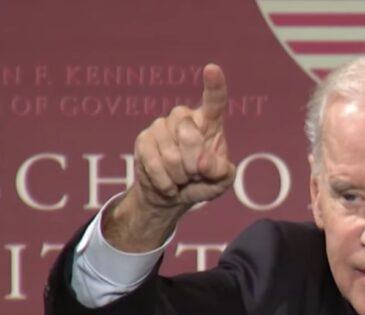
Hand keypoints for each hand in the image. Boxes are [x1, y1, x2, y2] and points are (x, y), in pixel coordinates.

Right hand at [132, 64, 235, 209]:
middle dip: (193, 164)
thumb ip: (221, 172)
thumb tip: (202, 161)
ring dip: (179, 176)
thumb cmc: (202, 183)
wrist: (173, 195)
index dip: (214, 85)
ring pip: (171, 154)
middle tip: (194, 175)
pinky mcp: (144, 139)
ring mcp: (161, 126)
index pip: (214, 100)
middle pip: (189, 135)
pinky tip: (168, 185)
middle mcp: (184, 118)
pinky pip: (154, 163)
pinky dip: (164, 182)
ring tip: (181, 179)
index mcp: (209, 123)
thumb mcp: (220, 182)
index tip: (212, 69)